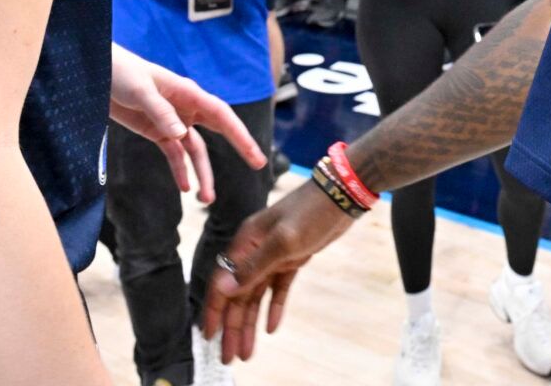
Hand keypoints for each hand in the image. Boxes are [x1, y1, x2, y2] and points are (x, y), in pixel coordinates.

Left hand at [110, 47, 265, 204]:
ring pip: (195, 150)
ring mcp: (172, 121)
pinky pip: (174, 154)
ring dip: (202, 173)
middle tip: (258, 165)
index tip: (255, 154)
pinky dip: (180, 170)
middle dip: (238, 148)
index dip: (240, 134)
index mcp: (188, 93)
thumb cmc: (122, 71)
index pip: (221, 115)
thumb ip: (161, 112)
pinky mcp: (156, 131)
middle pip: (218, 131)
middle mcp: (186, 108)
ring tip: (206, 199)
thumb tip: (182, 135)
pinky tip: (185, 188)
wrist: (98, 72)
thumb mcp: (140, 89)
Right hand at [203, 179, 354, 362]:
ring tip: (247, 352)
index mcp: (246, 244)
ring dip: (250, 323)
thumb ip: (254, 266)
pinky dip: (274, 307)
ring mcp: (273, 255)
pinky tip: (271, 328)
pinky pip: (278, 288)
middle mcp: (254, 251)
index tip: (208, 336)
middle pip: (238, 295)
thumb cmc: (310, 213)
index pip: (223, 282)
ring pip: (256, 295)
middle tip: (228, 356)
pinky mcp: (292, 259)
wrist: (341, 195)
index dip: (214, 310)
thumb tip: (223, 286)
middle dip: (232, 326)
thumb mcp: (283, 241)